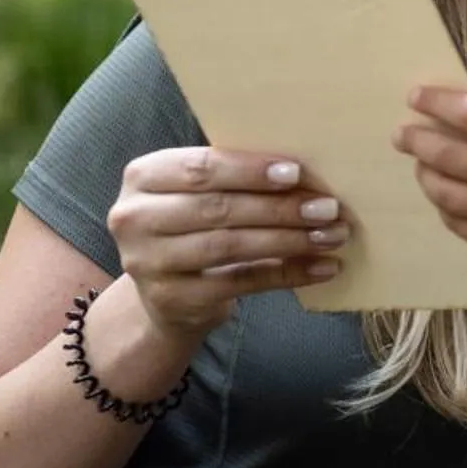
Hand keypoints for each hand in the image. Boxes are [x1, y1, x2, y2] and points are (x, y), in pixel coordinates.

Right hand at [107, 147, 347, 339]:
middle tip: (328, 208)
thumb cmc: (195, 223)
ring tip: (332, 235)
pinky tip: (322, 266)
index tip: (296, 173)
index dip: (249, 170)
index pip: (200, 168)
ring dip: (289, 240)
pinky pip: (239, 283)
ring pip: (230, 246)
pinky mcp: (172, 299)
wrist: (165, 292)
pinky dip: (287, 274)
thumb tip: (308, 173)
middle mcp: (135, 218)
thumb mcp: (200, 192)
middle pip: (218, 208)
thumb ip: (236, 177)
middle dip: (279, 208)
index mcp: (144, 176)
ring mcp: (148, 263)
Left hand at [395, 86, 466, 286]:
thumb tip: (456, 121)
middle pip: (446, 154)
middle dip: (416, 140)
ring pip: (442, 191)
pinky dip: (444, 204)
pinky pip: (454, 220)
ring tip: (422, 165)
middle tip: (401, 134)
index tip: (415, 96)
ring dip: (425, 174)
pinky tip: (445, 194)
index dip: (438, 103)